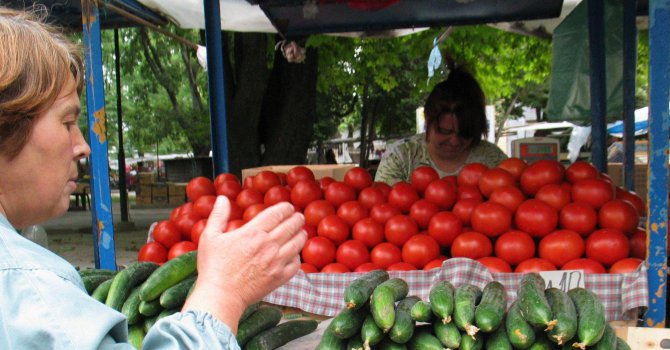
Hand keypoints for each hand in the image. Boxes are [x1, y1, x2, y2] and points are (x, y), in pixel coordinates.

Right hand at [182, 196, 305, 331]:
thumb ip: (218, 215)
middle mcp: (268, 245)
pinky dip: (297, 257)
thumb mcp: (210, 237)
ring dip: (301, 234)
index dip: (286, 208)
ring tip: (300, 232)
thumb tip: (223, 198)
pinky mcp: (280, 277)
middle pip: (292, 225)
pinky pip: (296, 263)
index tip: (288, 207)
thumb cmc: (213, 267)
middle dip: (297, 218)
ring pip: (298, 242)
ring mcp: (276, 262)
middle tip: (298, 217)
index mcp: (253, 232)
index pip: (277, 213)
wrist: (221, 296)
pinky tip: (294, 254)